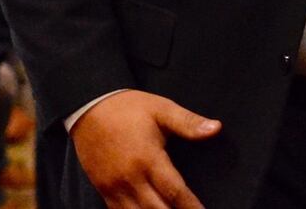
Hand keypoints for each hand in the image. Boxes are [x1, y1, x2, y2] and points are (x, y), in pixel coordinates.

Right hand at [69, 89, 220, 208]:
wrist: (89, 106)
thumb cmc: (129, 108)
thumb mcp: (162, 109)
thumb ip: (188, 122)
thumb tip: (216, 128)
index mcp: (148, 158)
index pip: (175, 191)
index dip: (191, 207)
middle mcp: (131, 178)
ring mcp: (114, 187)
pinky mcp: (103, 190)